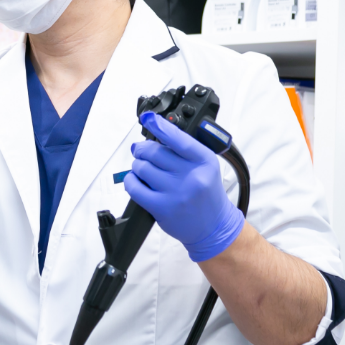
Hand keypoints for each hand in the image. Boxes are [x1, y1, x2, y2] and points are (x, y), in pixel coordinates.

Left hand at [125, 112, 244, 261]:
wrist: (214, 227)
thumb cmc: (206, 194)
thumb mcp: (205, 166)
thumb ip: (185, 150)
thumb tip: (157, 134)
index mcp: (204, 161)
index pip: (178, 138)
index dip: (159, 125)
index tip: (147, 118)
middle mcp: (191, 175)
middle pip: (154, 152)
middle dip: (143, 149)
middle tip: (141, 151)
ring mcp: (176, 193)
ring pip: (142, 168)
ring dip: (137, 165)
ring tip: (143, 169)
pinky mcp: (162, 208)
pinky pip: (135, 187)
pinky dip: (131, 181)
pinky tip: (136, 181)